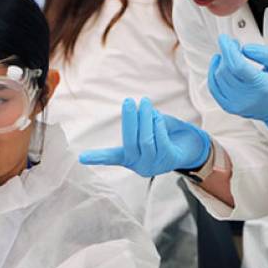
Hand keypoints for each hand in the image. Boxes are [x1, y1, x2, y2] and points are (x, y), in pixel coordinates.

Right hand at [78, 97, 210, 175]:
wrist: (187, 149)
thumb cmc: (162, 136)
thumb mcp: (147, 130)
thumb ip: (141, 123)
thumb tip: (138, 111)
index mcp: (129, 159)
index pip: (111, 158)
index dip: (97, 157)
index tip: (81, 158)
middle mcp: (139, 165)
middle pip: (130, 142)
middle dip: (129, 120)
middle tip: (129, 101)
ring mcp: (154, 165)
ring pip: (146, 139)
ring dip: (146, 118)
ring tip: (146, 103)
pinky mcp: (169, 161)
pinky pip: (161, 141)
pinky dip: (157, 126)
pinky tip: (157, 116)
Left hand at [208, 34, 267, 137]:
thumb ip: (265, 53)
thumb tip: (244, 49)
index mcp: (263, 87)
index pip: (239, 66)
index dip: (229, 50)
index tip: (224, 38)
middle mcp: (248, 98)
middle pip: (227, 70)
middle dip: (227, 53)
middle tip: (233, 44)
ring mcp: (237, 105)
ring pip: (219, 77)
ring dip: (222, 62)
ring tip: (231, 55)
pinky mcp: (229, 107)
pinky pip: (214, 87)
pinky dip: (213, 73)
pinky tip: (218, 64)